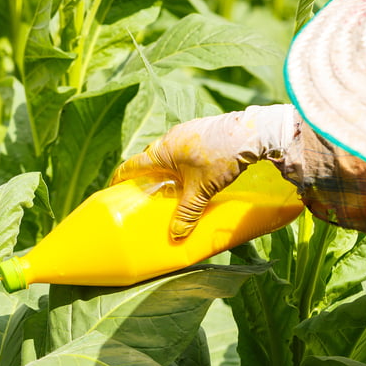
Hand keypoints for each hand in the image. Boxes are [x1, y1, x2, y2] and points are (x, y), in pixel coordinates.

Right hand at [111, 105, 301, 239]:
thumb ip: (187, 212)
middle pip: (150, 159)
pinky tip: (194, 172)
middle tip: (146, 192)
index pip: (132, 165)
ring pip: (169, 153)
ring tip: (171, 185)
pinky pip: (184, 148)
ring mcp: (187, 131)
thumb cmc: (221, 159)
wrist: (251, 132)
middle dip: (146, 175)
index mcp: (162, 150)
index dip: (121, 177)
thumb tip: (175, 235)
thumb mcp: (202, 190)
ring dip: (167, 168)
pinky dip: (182, 161)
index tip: (114, 188)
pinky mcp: (202, 130)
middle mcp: (170, 137)